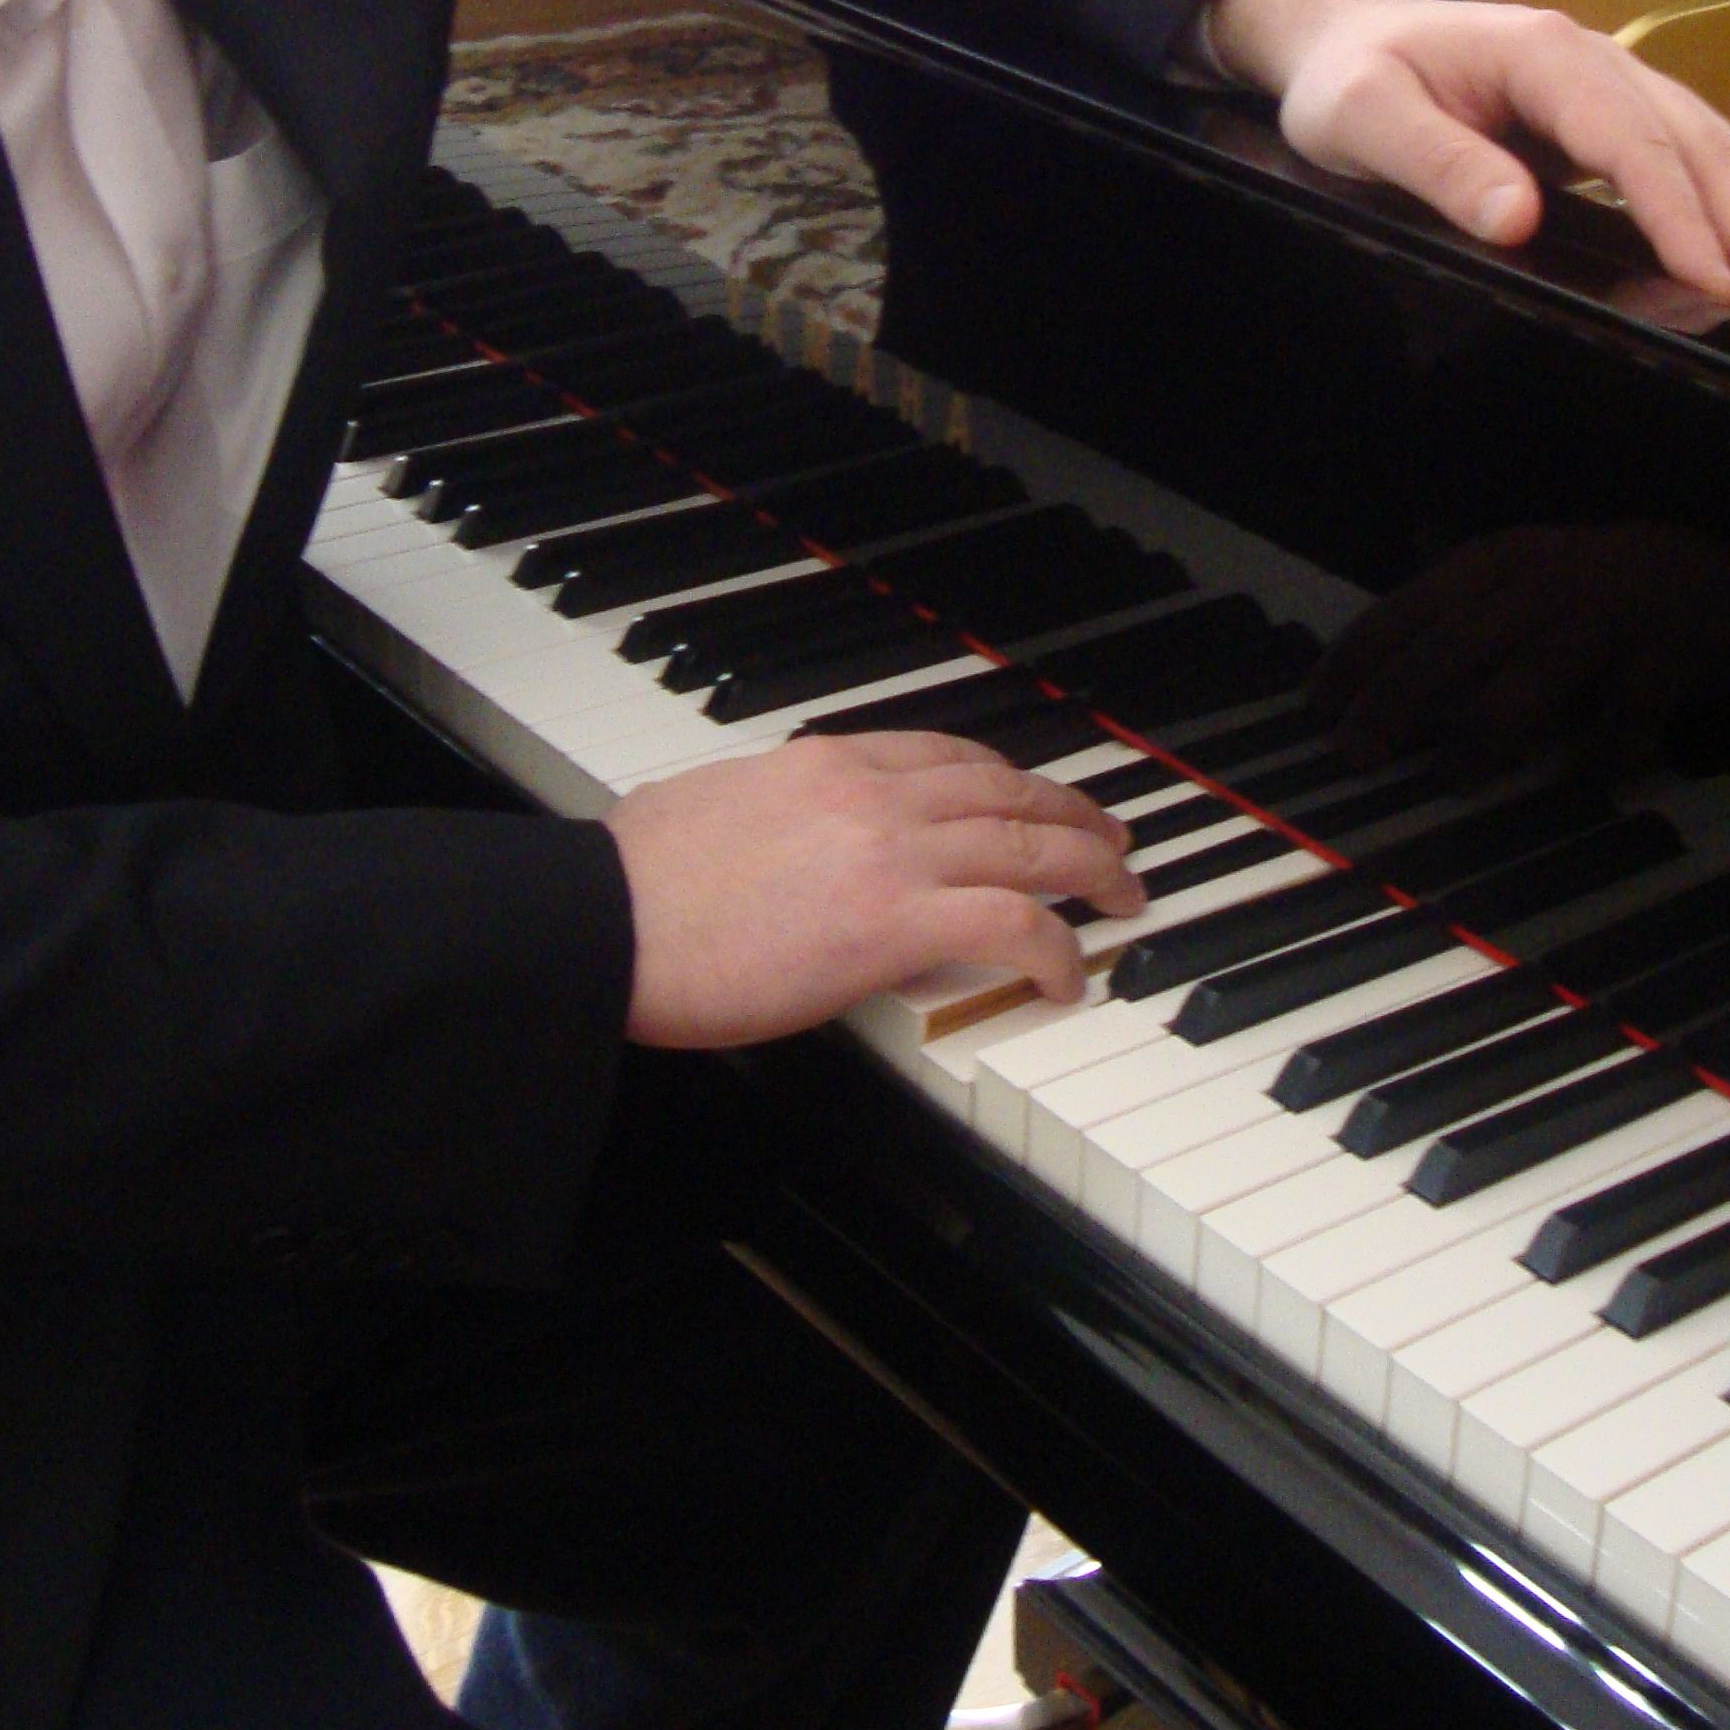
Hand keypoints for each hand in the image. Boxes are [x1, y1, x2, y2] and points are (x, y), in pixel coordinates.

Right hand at [605, 730, 1144, 1047]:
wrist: (606, 925)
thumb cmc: (635, 885)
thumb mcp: (711, 807)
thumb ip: (767, 811)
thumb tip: (775, 836)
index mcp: (827, 760)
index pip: (949, 754)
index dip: (1009, 779)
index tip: (1034, 798)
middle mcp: (872, 792)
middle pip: (1009, 791)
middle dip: (1074, 813)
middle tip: (1111, 837)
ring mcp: (890, 854)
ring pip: (1031, 845)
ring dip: (1091, 869)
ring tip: (1123, 894)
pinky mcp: (894, 924)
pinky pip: (1013, 924)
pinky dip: (1057, 946)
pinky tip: (1069, 975)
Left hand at [1199, 0, 1729, 324]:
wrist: (1350, 37)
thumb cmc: (1351, 80)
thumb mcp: (1363, 118)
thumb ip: (1436, 163)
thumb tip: (1516, 217)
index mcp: (1543, 54)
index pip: (1629, 141)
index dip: (1677, 213)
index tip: (1716, 281)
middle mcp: (1599, 63)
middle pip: (1696, 147)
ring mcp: (1620, 87)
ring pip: (1718, 153)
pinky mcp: (1623, 119)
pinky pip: (1702, 162)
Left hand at [1311, 524, 1729, 781]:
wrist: (1711, 569)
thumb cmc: (1591, 594)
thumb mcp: (1514, 589)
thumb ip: (1452, 634)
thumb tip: (1371, 706)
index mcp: (1495, 564)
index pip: (1409, 609)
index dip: (1357, 658)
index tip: (1316, 707)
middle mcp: (1542, 584)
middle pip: (1455, 645)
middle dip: (1398, 701)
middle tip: (1358, 753)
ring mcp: (1606, 619)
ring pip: (1531, 678)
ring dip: (1483, 731)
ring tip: (1450, 777)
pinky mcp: (1666, 656)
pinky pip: (1625, 712)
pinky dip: (1597, 751)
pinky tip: (1571, 782)